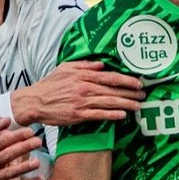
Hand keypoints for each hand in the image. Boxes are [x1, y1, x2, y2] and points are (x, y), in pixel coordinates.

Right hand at [11, 62, 142, 125]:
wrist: (34, 101)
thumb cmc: (50, 85)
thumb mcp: (65, 68)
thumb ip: (84, 65)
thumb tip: (101, 65)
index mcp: (83, 75)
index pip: (110, 77)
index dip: (126, 80)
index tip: (138, 83)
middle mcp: (85, 87)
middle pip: (113, 90)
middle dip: (131, 93)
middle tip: (144, 96)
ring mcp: (82, 102)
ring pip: (109, 102)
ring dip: (126, 104)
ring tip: (138, 106)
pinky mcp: (78, 115)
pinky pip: (99, 115)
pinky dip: (112, 115)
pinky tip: (123, 115)